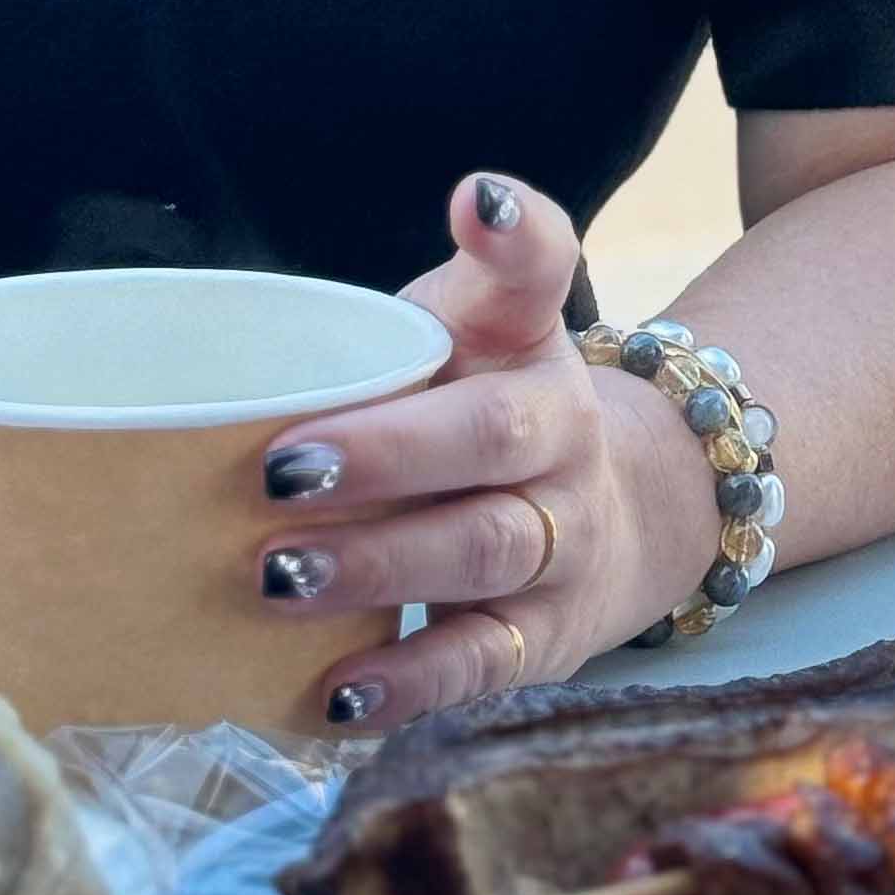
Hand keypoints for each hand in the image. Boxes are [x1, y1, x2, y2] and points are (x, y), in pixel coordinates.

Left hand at [256, 175, 715, 730]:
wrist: (618, 516)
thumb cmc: (484, 408)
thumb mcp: (470, 329)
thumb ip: (419, 301)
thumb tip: (407, 236)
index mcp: (534, 346)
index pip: (541, 271)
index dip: (513, 235)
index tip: (472, 201)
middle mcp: (565, 439)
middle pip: (487, 438)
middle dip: (386, 454)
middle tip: (276, 471)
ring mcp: (565, 543)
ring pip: (480, 551)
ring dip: (376, 567)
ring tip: (277, 576)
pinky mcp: (543, 640)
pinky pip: (478, 664)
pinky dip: (408, 683)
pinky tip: (336, 693)